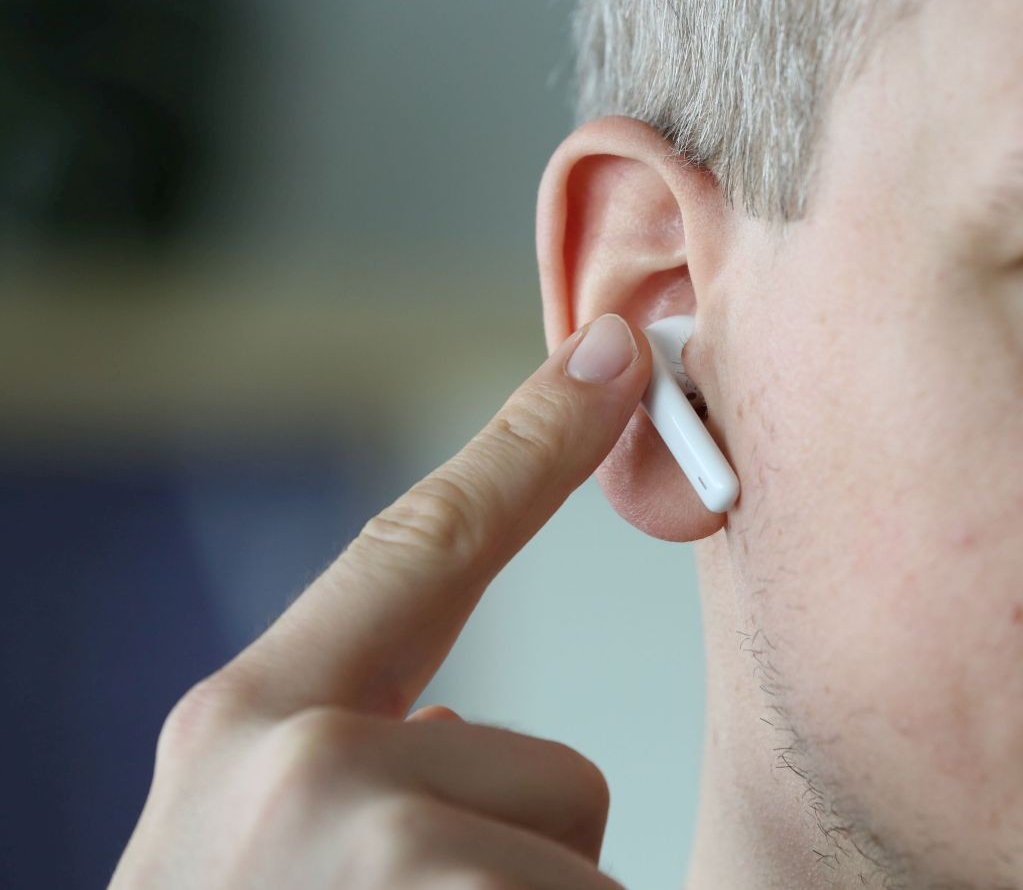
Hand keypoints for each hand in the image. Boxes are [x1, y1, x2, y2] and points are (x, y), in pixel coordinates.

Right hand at [110, 313, 650, 888]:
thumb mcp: (235, 854)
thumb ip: (334, 762)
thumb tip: (440, 725)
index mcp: (245, 727)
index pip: (418, 546)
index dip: (531, 447)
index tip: (612, 357)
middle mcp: (305, 768)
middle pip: (555, 773)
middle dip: (515, 862)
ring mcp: (384, 848)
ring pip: (580, 856)